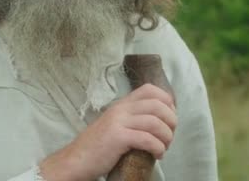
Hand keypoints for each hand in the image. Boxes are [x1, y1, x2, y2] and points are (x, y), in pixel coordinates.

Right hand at [39, 83, 176, 180]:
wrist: (76, 159)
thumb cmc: (98, 146)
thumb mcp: (115, 124)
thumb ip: (132, 118)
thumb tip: (160, 120)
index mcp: (121, 104)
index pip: (150, 89)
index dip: (167, 102)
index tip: (168, 119)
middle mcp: (120, 109)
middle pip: (158, 105)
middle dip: (171, 121)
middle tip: (168, 136)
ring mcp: (118, 122)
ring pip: (155, 122)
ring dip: (166, 137)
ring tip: (163, 148)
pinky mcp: (118, 138)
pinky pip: (147, 139)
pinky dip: (158, 148)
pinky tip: (157, 155)